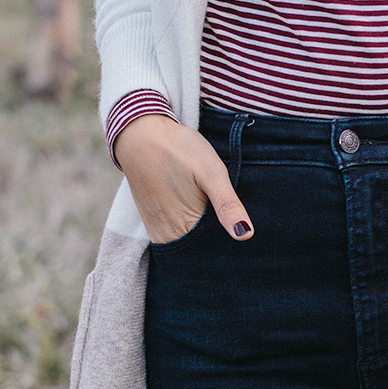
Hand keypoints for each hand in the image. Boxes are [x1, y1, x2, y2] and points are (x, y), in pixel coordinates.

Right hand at [113, 114, 254, 242]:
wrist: (141, 134)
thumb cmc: (179, 150)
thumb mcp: (211, 173)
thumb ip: (227, 205)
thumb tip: (246, 235)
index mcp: (184, 229)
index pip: (215, 254)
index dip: (231, 248)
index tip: (244, 239)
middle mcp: (168, 237)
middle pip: (201, 254)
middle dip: (218, 246)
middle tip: (233, 224)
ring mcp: (158, 232)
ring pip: (189, 247)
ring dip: (204, 241)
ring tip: (216, 219)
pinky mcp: (152, 223)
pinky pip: (175, 238)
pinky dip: (189, 233)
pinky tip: (200, 217)